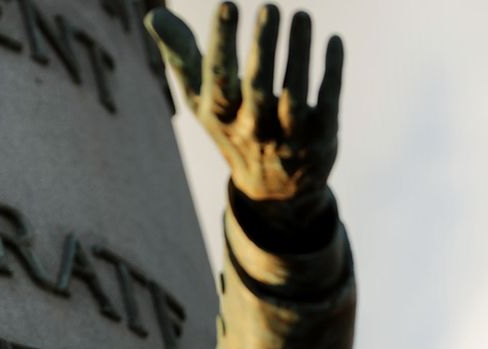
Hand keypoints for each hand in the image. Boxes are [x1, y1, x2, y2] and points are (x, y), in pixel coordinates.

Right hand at [146, 3, 342, 227]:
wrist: (274, 191)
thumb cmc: (232, 128)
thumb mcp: (202, 101)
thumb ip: (181, 57)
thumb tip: (154, 16)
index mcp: (220, 116)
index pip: (219, 80)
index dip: (222, 44)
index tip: (228, 4)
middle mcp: (253, 128)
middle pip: (258, 87)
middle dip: (263, 47)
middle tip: (268, 7)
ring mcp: (288, 137)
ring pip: (295, 94)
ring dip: (299, 53)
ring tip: (301, 14)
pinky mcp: (321, 138)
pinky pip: (328, 104)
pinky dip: (331, 72)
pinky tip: (333, 40)